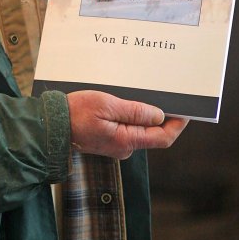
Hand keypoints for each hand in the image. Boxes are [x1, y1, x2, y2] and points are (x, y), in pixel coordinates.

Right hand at [67, 90, 188, 159]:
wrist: (52, 126)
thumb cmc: (76, 113)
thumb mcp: (107, 105)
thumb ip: (134, 111)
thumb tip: (160, 115)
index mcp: (127, 140)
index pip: (162, 137)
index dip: (178, 124)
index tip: (186, 110)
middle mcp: (125, 146)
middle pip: (153, 132)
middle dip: (162, 115)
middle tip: (167, 94)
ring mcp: (116, 144)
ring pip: (139, 128)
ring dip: (145, 113)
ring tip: (145, 93)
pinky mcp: (108, 139)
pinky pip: (127, 127)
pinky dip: (132, 115)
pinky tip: (126, 101)